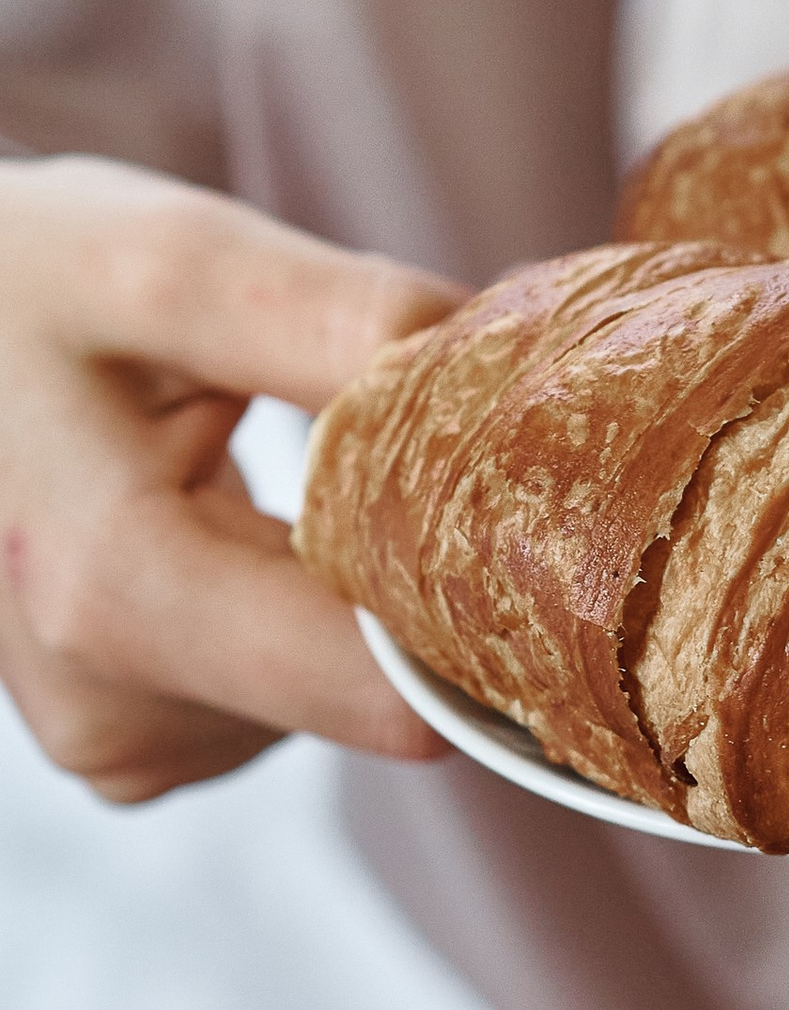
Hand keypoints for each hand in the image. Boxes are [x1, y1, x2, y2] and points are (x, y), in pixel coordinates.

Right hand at [0, 157, 458, 795]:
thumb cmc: (25, 281)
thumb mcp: (166, 260)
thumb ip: (331, 318)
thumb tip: (491, 372)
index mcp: (118, 598)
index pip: (384, 686)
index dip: (475, 605)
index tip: (519, 514)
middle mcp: (113, 711)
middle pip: (370, 696)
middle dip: (407, 581)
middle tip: (379, 456)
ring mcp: (115, 745)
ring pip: (331, 701)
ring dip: (336, 594)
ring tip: (259, 480)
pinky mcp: (125, 748)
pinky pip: (277, 704)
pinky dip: (286, 620)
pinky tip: (226, 533)